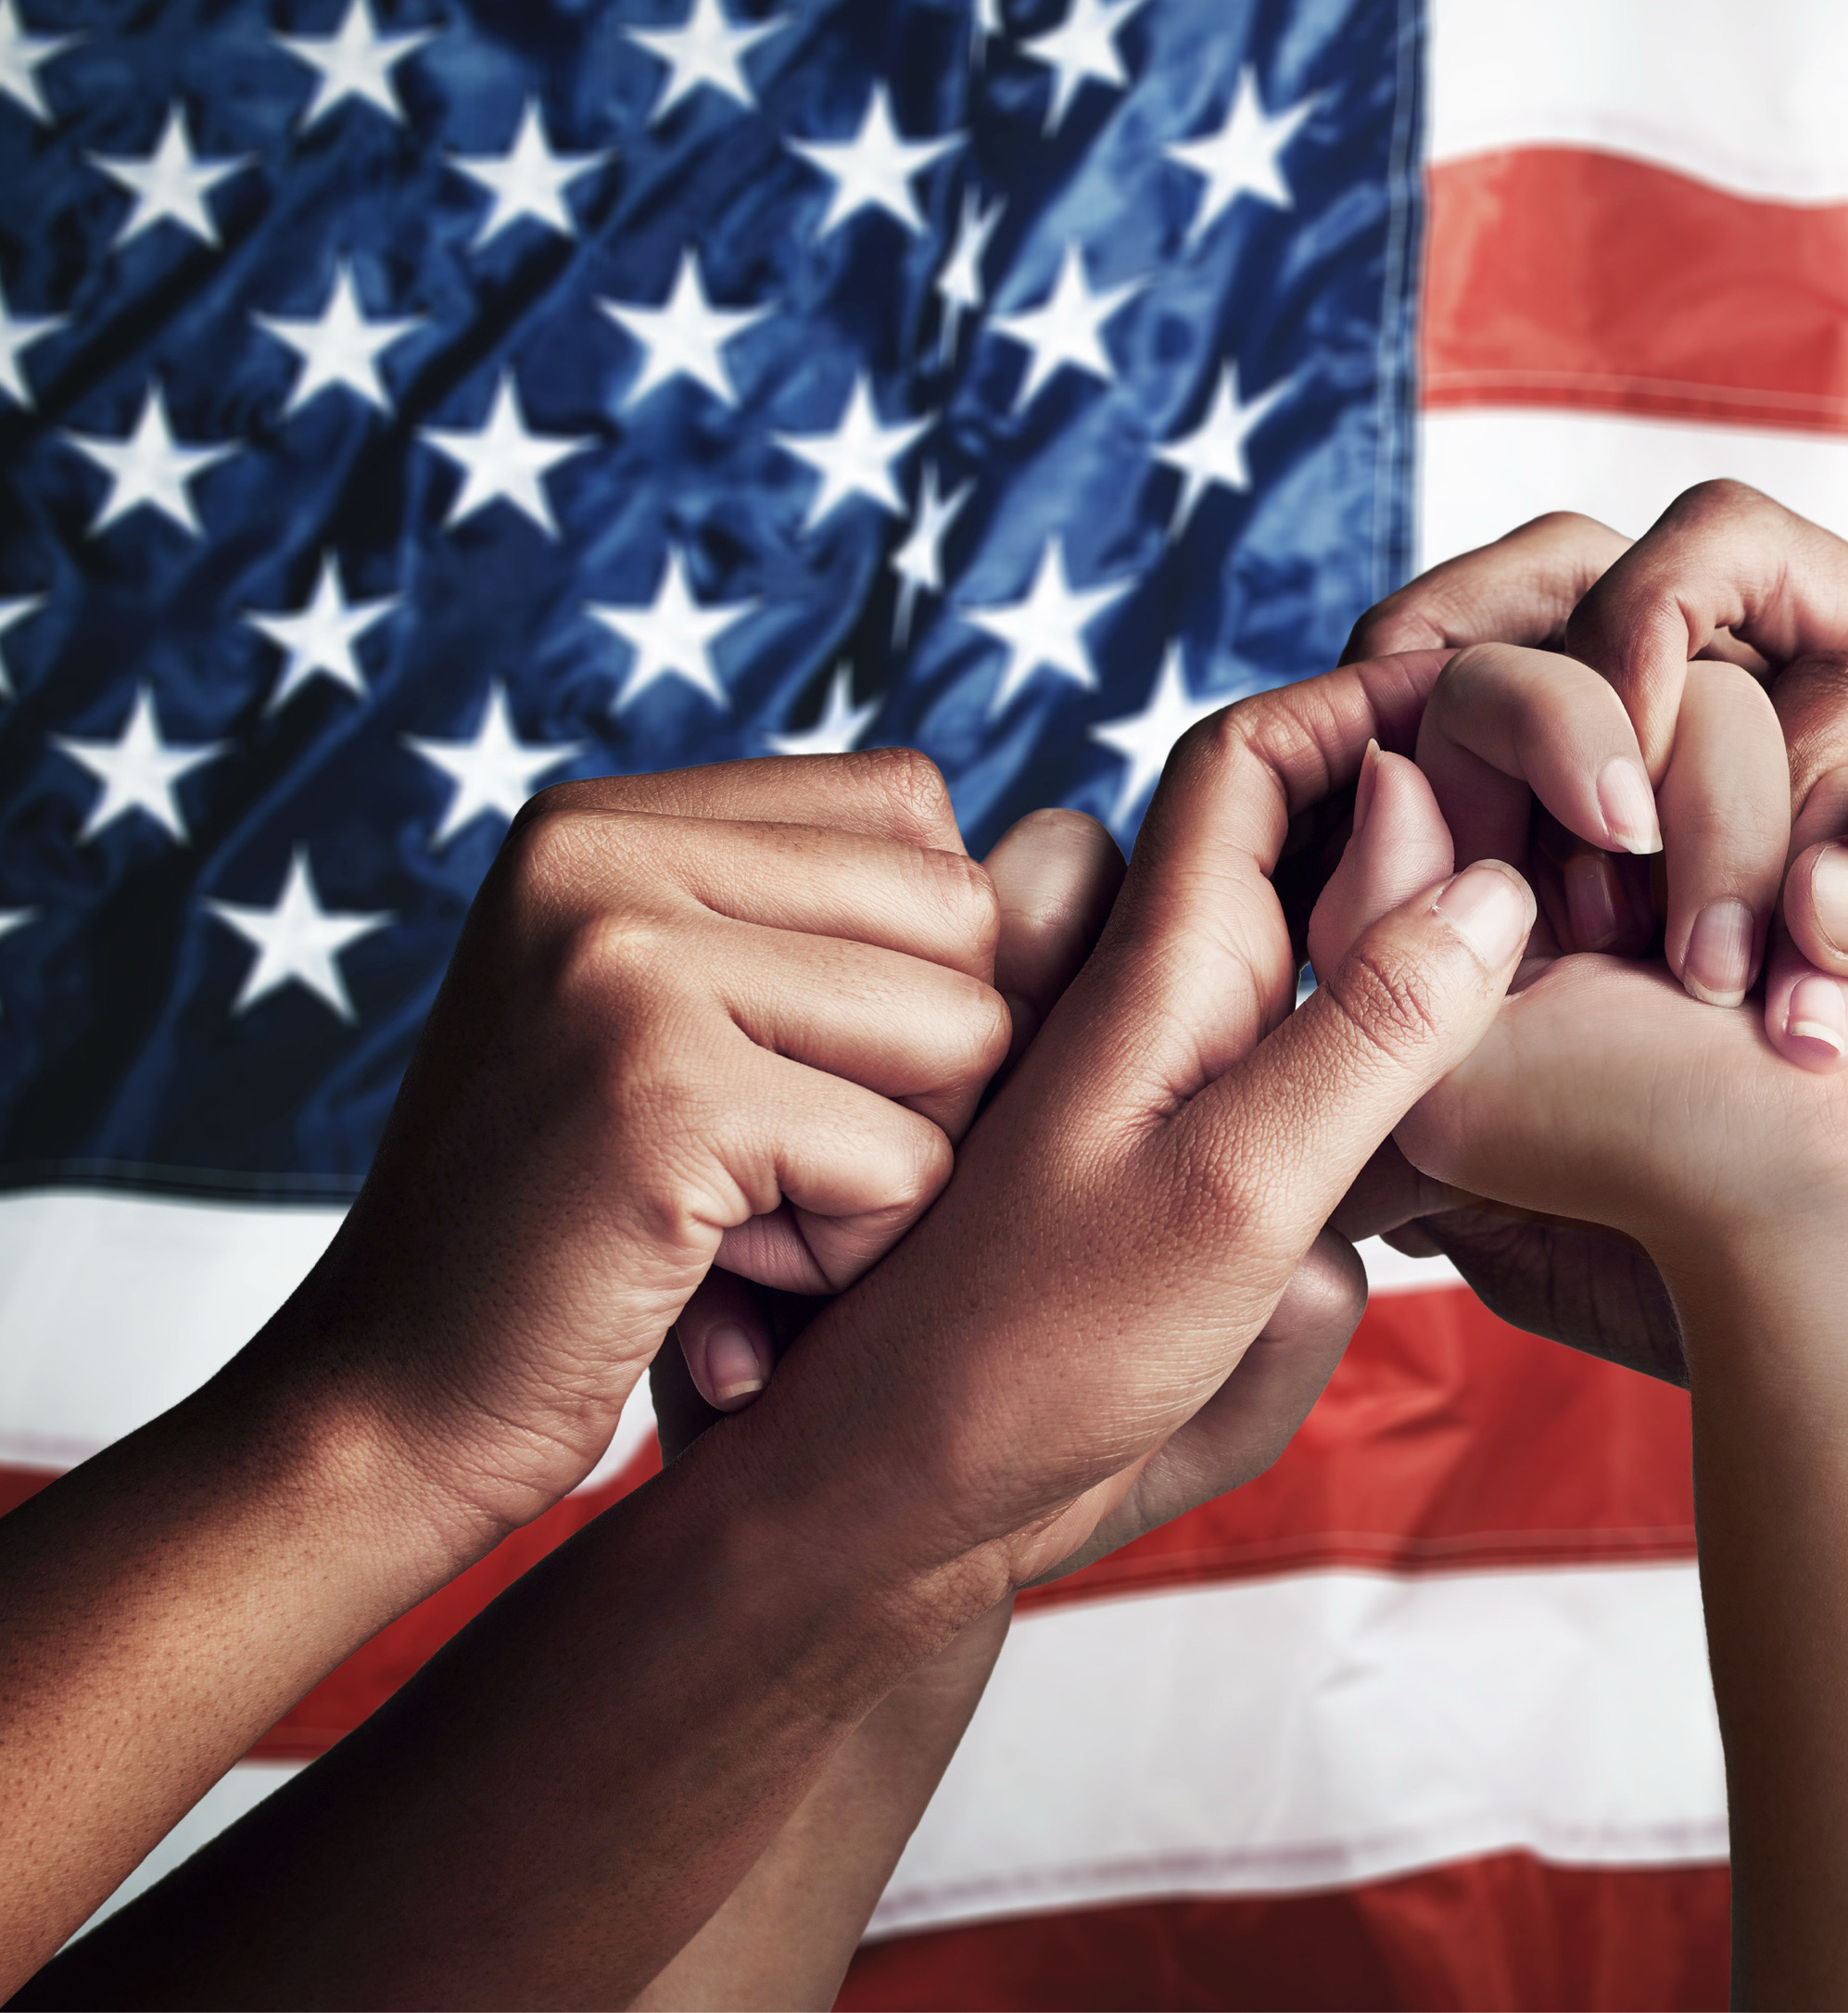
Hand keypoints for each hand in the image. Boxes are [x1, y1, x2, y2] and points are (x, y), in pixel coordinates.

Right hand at [259, 753, 1026, 1537]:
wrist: (387, 1415)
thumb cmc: (579, 1236)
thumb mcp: (682, 1025)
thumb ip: (833, 927)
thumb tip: (1083, 858)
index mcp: (604, 822)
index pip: (912, 809)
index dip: (915, 962)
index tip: (782, 1073)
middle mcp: (600, 857)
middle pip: (963, 918)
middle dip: (925, 1074)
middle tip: (764, 1171)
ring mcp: (623, 963)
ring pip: (966, 1035)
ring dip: (896, 1171)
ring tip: (737, 1223)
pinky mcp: (662, 1093)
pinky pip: (914, 1162)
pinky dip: (854, 1258)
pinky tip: (723, 1286)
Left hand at [685, 656, 1533, 1600]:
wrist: (913, 1507)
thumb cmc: (1034, 1357)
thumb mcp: (1235, 1191)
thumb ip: (1369, 1033)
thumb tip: (1495, 882)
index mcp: (1162, 969)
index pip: (1259, 757)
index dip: (1370, 699)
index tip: (1506, 694)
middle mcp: (1169, 1005)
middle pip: (1307, 841)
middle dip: (1430, 820)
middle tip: (1570, 846)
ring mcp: (1188, 1093)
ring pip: (1328, 967)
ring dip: (1422, 953)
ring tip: (1542, 973)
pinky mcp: (1207, 1184)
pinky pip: (1328, 1095)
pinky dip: (1393, 1082)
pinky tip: (1448, 1140)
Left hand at [1315, 646, 1847, 1293]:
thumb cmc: (1650, 1182)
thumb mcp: (1444, 1085)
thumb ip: (1372, 936)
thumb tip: (1397, 772)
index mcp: (1483, 866)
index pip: (1469, 685)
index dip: (1530, 709)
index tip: (1608, 816)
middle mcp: (1615, 822)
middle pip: (1638, 663)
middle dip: (1677, 796)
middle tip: (1682, 944)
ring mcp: (1755, 821)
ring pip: (1764, 698)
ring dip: (1770, 847)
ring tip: (1773, 1012)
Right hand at [1353, 486, 1847, 1163]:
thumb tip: (1817, 909)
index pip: (1730, 553)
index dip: (1644, 619)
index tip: (1623, 767)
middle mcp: (1847, 748)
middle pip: (1624, 638)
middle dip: (1512, 683)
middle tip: (1414, 771)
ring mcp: (1808, 860)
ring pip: (1614, 787)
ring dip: (1532, 835)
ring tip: (1481, 931)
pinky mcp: (1795, 975)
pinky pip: (1651, 924)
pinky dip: (1576, 949)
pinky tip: (1525, 1015)